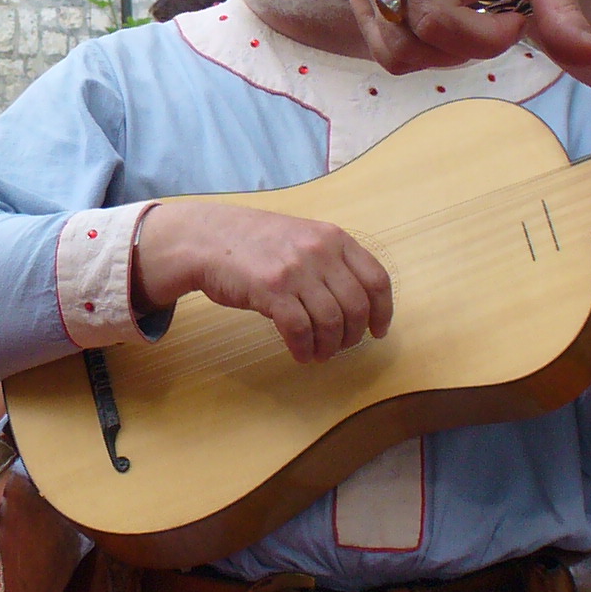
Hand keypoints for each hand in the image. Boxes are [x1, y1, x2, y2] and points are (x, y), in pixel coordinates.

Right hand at [133, 202, 393, 362]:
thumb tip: (358, 303)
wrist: (208, 238)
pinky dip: (305, 349)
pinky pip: (300, 329)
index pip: (376, 279)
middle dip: (352, 335)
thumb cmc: (255, 243)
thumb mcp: (302, 238)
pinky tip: (301, 354)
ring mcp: (295, 269)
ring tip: (319, 354)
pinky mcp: (271, 289)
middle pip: (356, 306)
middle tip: (340, 347)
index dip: (382, 311)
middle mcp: (320, 251)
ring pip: (331, 322)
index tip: (377, 331)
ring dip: (329, 347)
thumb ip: (330, 261)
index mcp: (334, 238)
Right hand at [329, 0, 590, 75]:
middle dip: (480, 38)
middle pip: (426, 20)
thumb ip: (562, 7)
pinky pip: (396, 60)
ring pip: (404, 50)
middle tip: (515, 22)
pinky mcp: (367, 15)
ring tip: (478, 22)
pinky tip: (454, 31)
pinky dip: (436, 59)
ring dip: (455, 53)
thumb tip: (589, 56)